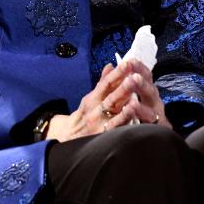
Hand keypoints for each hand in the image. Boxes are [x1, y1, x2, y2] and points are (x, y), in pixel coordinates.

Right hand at [47, 59, 171, 141]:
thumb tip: (111, 65)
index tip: (128, 63)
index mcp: (93, 99)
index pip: (106, 84)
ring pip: (114, 118)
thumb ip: (102, 83)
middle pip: (111, 99)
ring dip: (125, 110)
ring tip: (135, 101)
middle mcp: (95, 112)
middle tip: (134, 78)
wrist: (68, 139)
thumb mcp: (90, 98)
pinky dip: (124, 129)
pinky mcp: (104, 140)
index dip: (117, 74)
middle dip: (123, 89)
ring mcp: (100, 127)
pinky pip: (116, 134)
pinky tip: (134, 124)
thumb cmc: (85, 115)